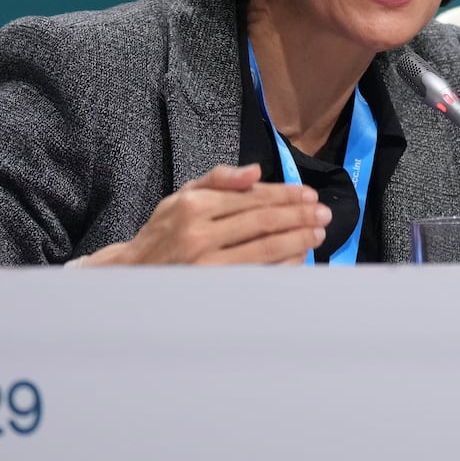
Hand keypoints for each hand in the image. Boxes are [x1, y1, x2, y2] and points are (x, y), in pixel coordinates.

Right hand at [80, 164, 330, 265]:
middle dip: (298, 217)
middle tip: (323, 214)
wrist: (135, 272)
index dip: (285, 196)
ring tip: (317, 234)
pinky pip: (258, 275)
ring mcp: (207, 266)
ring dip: (297, 241)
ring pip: (264, 250)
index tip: (309, 196)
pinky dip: (281, 266)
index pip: (252, 199)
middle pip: (263, 223)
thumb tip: (255, 172)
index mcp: (194, 206)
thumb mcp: (183, 195)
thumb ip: (219, 180)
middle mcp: (200, 235)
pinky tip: (298, 258)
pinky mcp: (214, 288)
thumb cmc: (166, 230)